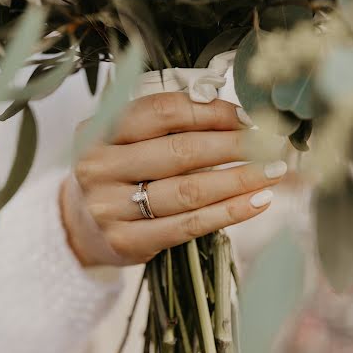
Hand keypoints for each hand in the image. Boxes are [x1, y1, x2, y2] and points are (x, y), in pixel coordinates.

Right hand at [60, 93, 286, 266]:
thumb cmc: (115, 175)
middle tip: (270, 144)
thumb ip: (165, 126)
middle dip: (233, 146)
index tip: (245, 117)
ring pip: (188, 190)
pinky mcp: (126, 241)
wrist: (79, 226)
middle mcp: (98, 166)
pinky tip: (256, 201)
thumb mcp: (124, 141)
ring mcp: (110, 207)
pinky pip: (188, 225)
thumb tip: (234, 117)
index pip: (161, 111)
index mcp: (98, 130)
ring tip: (273, 172)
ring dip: (238, 179)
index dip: (209, 112)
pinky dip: (228, 212)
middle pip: (179, 151)